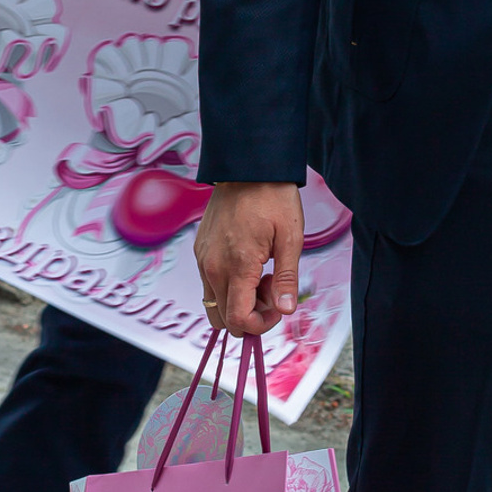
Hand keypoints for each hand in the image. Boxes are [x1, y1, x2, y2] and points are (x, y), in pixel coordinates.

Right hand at [195, 181, 302, 334]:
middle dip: (249, 315)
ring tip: (261, 274)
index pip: (238, 319)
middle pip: (223, 320)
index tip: (277, 309)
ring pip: (213, 304)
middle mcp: (212, 267)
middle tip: (272, 288)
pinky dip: (227, 286)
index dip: (259, 325)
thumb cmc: (273, 197)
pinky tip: (249, 262)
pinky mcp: (200, 251)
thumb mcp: (291, 236)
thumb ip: (287, 277)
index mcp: (237, 265)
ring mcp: (202, 259)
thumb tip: (286, 310)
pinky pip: (209, 284)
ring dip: (237, 301)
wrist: (248, 165)